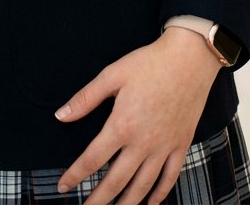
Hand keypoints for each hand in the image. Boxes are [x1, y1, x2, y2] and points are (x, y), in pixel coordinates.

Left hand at [55, 29, 220, 203]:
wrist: (189, 59)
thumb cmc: (149, 63)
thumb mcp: (112, 75)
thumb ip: (85, 99)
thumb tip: (61, 115)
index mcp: (122, 125)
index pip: (93, 159)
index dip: (75, 175)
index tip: (63, 186)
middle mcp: (143, 143)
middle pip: (117, 181)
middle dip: (99, 200)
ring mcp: (164, 147)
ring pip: (143, 186)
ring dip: (128, 203)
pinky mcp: (181, 144)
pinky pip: (170, 177)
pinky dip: (160, 194)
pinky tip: (151, 203)